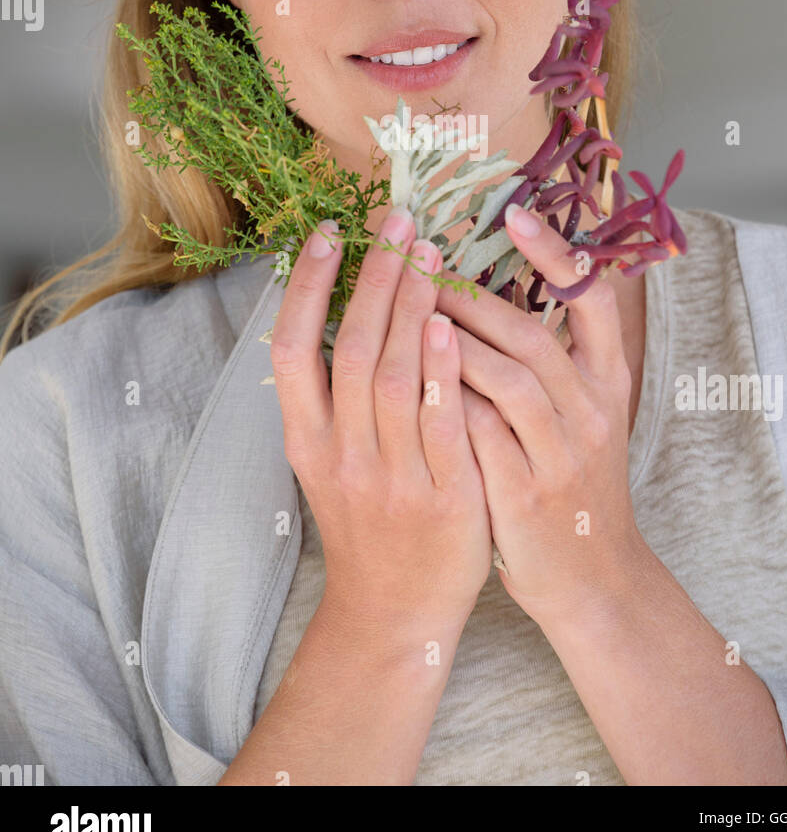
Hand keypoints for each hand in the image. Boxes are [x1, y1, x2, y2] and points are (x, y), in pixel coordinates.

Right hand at [269, 207, 493, 638]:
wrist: (394, 612)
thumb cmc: (366, 522)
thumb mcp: (328, 461)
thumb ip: (332, 395)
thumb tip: (342, 305)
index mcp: (306, 440)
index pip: (293, 348)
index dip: (308, 285)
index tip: (329, 231)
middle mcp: (341, 454)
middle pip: (349, 349)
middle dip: (373, 278)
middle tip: (398, 219)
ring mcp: (390, 477)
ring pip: (391, 378)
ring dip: (408, 306)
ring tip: (428, 250)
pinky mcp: (443, 497)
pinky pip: (440, 425)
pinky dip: (440, 372)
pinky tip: (449, 325)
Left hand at [434, 202, 644, 631]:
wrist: (592, 577)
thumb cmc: (570, 478)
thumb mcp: (581, 412)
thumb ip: (552, 354)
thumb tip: (498, 285)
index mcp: (608, 380)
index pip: (595, 300)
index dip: (558, 253)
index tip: (515, 212)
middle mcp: (592, 411)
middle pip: (532, 335)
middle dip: (470, 294)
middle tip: (419, 262)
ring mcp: (561, 455)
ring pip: (506, 381)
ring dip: (451, 341)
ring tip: (405, 311)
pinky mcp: (526, 496)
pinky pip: (479, 436)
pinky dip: (444, 402)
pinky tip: (405, 378)